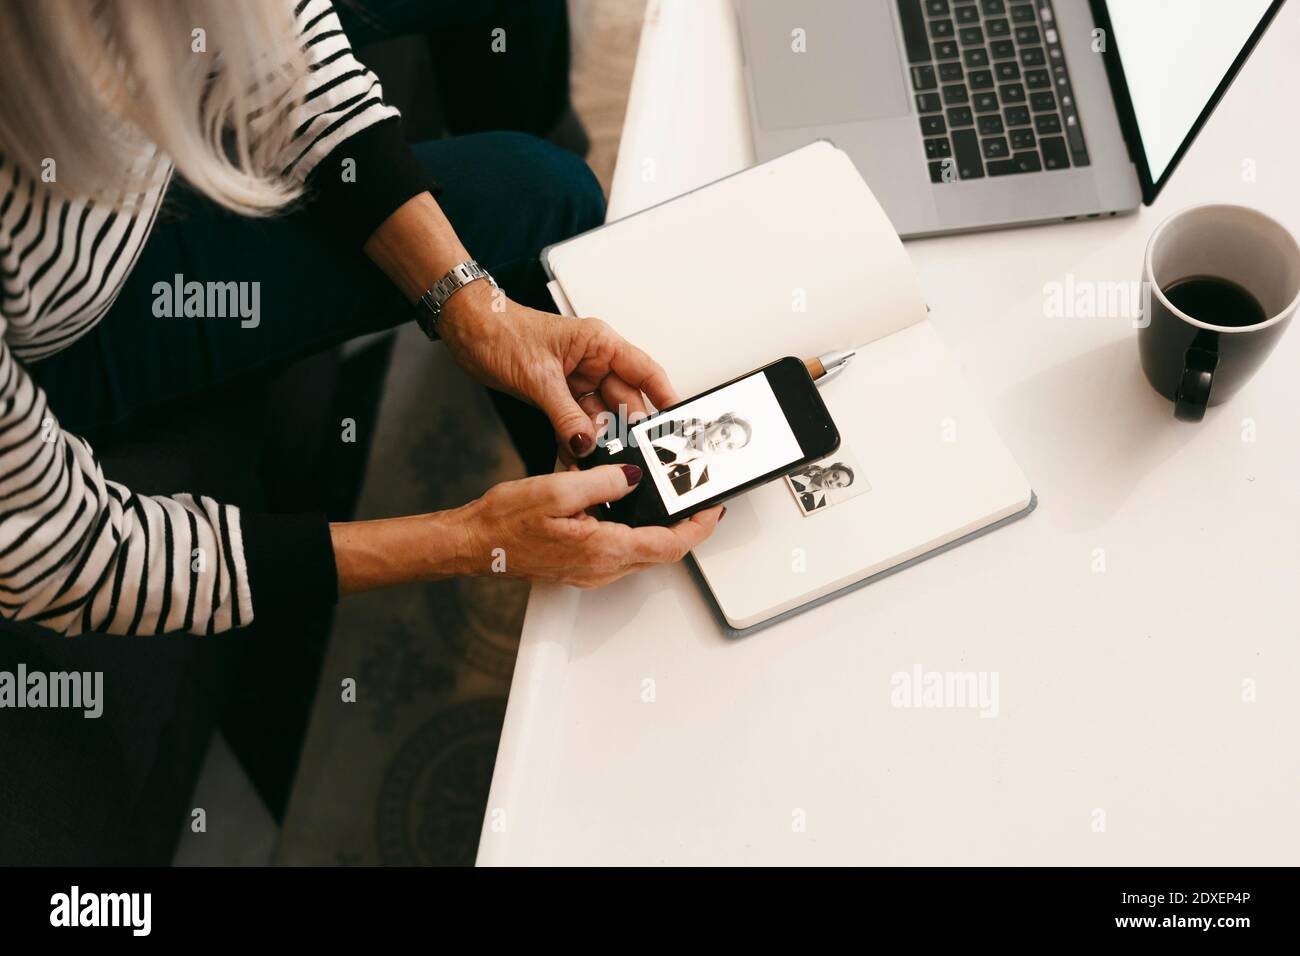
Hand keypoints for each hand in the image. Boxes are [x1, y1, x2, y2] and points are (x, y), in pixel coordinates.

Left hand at [438, 281, 676, 459]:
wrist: (466, 330)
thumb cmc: (501, 331)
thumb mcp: (538, 376)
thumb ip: (565, 414)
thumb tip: (587, 442)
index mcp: (599, 344)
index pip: (645, 372)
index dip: (665, 398)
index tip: (677, 423)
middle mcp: (593, 362)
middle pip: (624, 402)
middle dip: (625, 431)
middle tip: (627, 457)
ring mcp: (577, 381)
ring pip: (600, 417)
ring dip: (598, 441)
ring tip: (597, 462)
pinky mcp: (559, 396)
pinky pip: (577, 424)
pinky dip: (576, 441)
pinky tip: (575, 458)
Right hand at [458, 464, 722, 587]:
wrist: (475, 544)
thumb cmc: (505, 522)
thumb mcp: (557, 489)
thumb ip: (602, 481)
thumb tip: (633, 476)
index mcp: (603, 548)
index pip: (669, 545)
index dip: (698, 528)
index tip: (712, 509)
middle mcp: (603, 567)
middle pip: (662, 551)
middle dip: (686, 527)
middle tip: (698, 500)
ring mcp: (593, 571)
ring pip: (643, 552)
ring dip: (661, 529)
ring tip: (670, 500)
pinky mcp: (583, 566)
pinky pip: (622, 550)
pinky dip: (637, 530)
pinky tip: (629, 507)